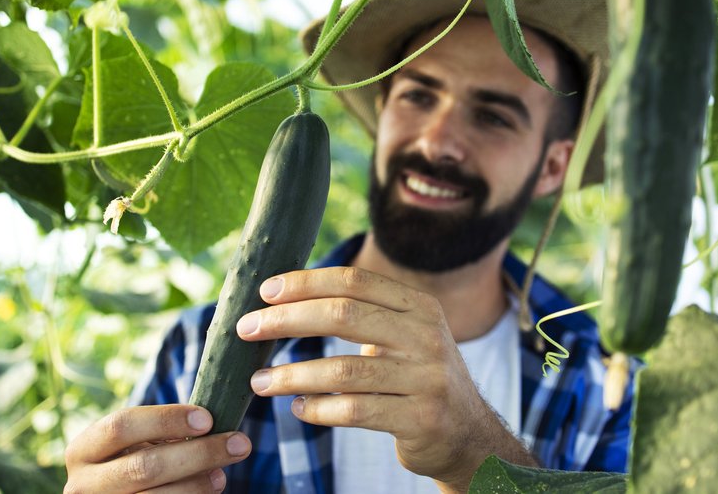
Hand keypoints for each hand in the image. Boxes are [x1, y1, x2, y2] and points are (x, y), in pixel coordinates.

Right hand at [63, 405, 251, 492]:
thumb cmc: (130, 463)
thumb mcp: (133, 445)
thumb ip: (160, 433)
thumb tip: (211, 424)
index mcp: (83, 450)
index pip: (122, 426)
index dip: (166, 420)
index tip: (207, 419)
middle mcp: (82, 485)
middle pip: (144, 467)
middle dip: (198, 453)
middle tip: (239, 443)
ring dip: (197, 484)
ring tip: (222, 474)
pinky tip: (209, 490)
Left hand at [236, 267, 534, 491]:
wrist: (470, 436)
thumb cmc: (419, 379)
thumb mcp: (407, 336)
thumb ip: (364, 314)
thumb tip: (287, 299)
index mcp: (419, 307)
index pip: (355, 282)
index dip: (306, 282)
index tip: (265, 291)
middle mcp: (427, 337)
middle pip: (344, 315)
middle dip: (287, 320)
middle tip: (247, 329)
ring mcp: (426, 379)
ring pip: (342, 370)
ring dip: (292, 375)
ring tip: (260, 381)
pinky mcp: (420, 420)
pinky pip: (354, 412)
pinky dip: (318, 410)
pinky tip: (299, 408)